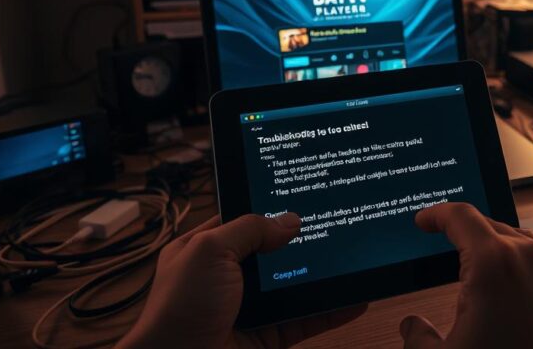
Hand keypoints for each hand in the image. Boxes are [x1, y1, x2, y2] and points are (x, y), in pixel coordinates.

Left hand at [117, 213, 365, 348]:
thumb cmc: (179, 309)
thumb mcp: (209, 251)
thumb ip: (250, 228)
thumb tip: (290, 220)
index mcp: (204, 250)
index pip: (243, 220)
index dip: (270, 209)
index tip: (304, 196)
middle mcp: (226, 278)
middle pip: (273, 253)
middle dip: (302, 243)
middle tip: (337, 225)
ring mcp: (248, 309)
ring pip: (293, 286)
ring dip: (322, 277)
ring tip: (352, 260)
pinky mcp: (267, 336)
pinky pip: (304, 319)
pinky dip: (330, 311)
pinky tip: (353, 300)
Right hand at [400, 203, 532, 348]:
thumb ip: (417, 336)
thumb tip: (412, 326)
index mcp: (494, 262)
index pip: (460, 216)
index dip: (435, 214)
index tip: (423, 219)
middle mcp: (527, 255)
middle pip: (485, 223)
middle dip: (459, 230)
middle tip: (438, 240)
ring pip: (510, 234)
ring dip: (486, 241)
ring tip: (464, 257)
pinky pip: (531, 251)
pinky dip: (510, 254)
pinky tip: (497, 274)